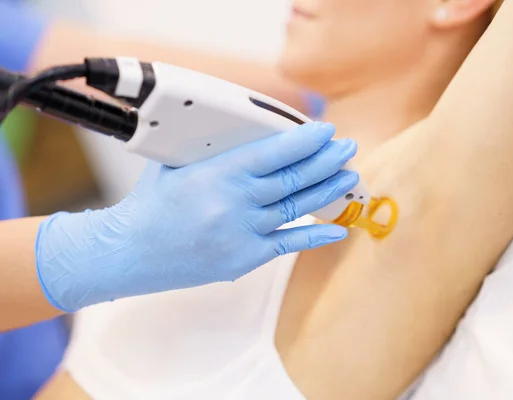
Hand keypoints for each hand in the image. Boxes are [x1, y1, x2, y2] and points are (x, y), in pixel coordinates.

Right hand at [36, 122, 358, 311]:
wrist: (129, 252)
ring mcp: (242, 233)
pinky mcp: (244, 258)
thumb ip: (213, 150)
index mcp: (217, 173)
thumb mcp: (177, 163)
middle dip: (327, 161)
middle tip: (348, 148)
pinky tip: (340, 227)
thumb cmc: (150, 203)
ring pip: (297, 208)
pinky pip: (289, 244)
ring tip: (350, 176)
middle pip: (294, 179)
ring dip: (328, 191)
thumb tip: (248, 134)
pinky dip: (316, 236)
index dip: (307, 141)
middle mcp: (235, 203)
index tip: (327, 131)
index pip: (275, 152)